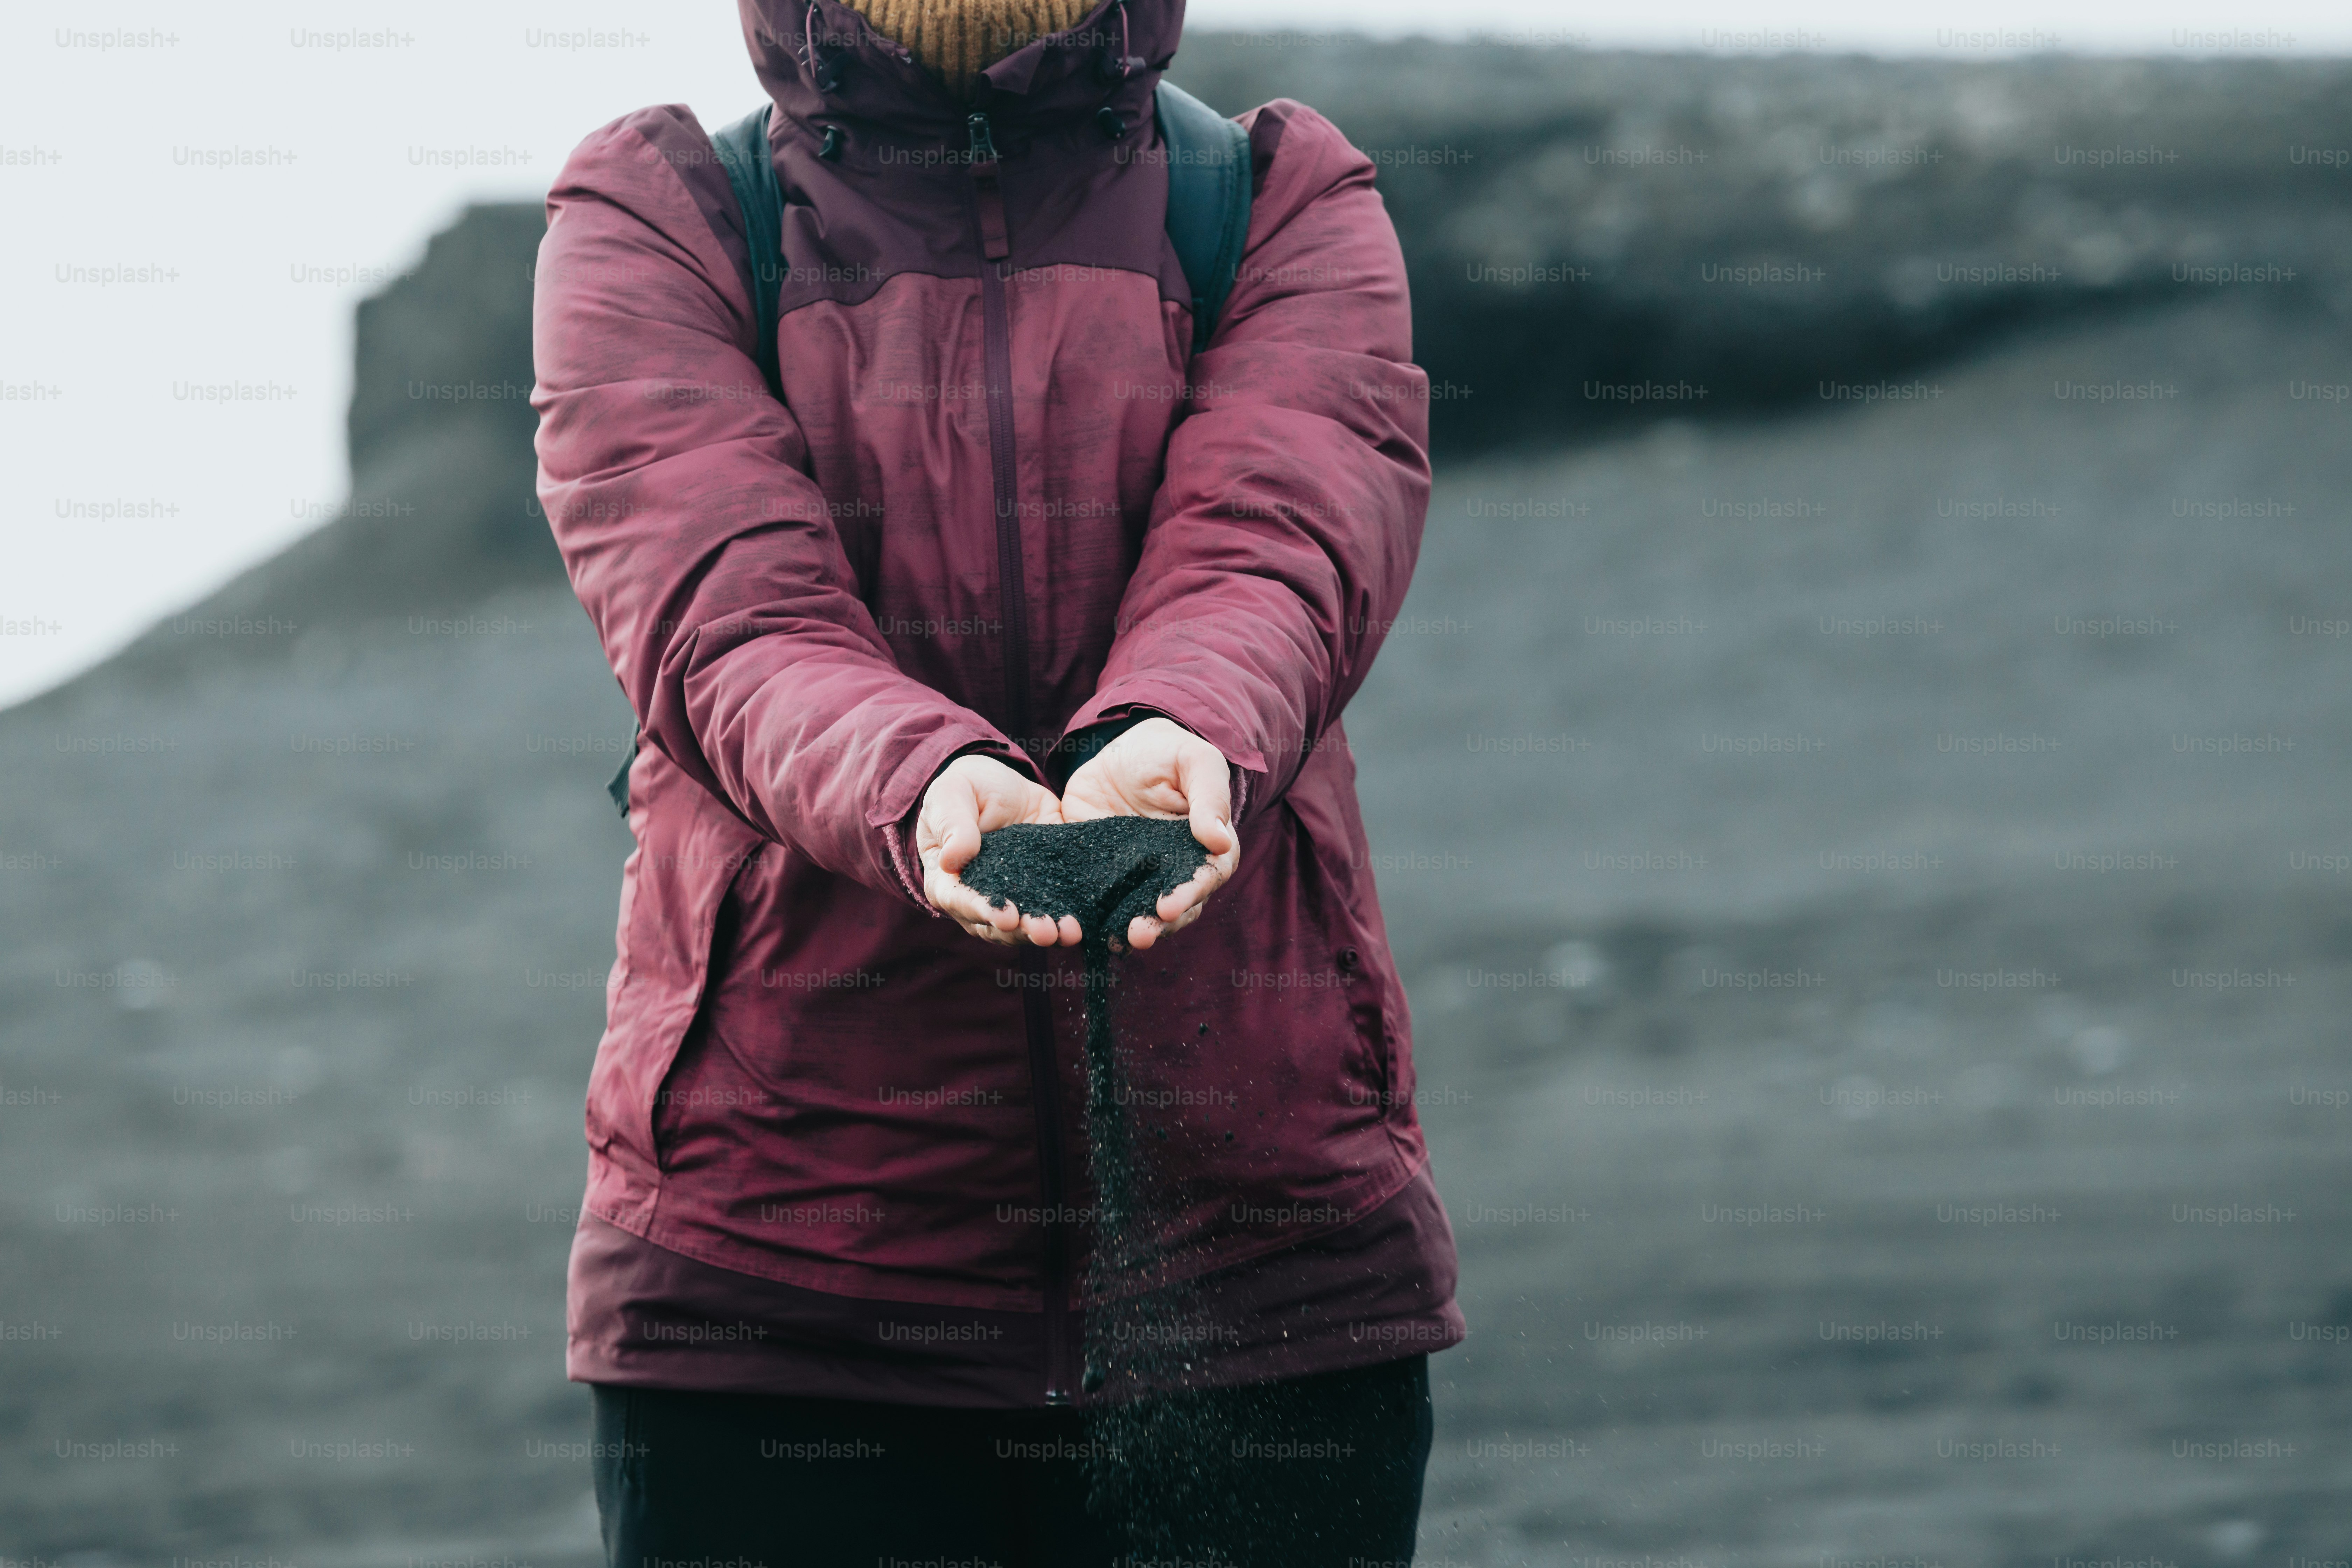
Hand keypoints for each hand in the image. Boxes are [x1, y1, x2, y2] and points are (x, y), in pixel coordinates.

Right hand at [915, 754, 1081, 946]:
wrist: (1003, 785)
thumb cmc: (967, 789)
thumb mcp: (953, 793)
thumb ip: (952, 822)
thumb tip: (952, 859)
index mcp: (947, 880)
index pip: (959, 901)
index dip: (982, 911)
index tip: (1007, 916)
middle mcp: (978, 899)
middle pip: (995, 925)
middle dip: (1021, 931)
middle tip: (1044, 931)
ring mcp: (1012, 898)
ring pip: (1024, 928)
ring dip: (1047, 934)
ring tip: (1068, 933)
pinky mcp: (1042, 891)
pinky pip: (1051, 912)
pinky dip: (1065, 921)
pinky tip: (1080, 924)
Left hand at [1061, 716, 1239, 950]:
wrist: (1120, 751)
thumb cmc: (1167, 753)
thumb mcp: (1194, 760)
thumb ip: (1209, 796)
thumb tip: (1220, 839)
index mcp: (1204, 847)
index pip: (1206, 877)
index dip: (1190, 894)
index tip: (1168, 906)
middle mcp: (1173, 870)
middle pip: (1176, 907)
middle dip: (1158, 925)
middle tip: (1138, 935)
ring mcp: (1138, 877)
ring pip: (1140, 912)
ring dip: (1129, 930)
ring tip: (1114, 940)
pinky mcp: (1103, 874)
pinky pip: (1101, 901)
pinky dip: (1094, 917)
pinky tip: (1083, 929)